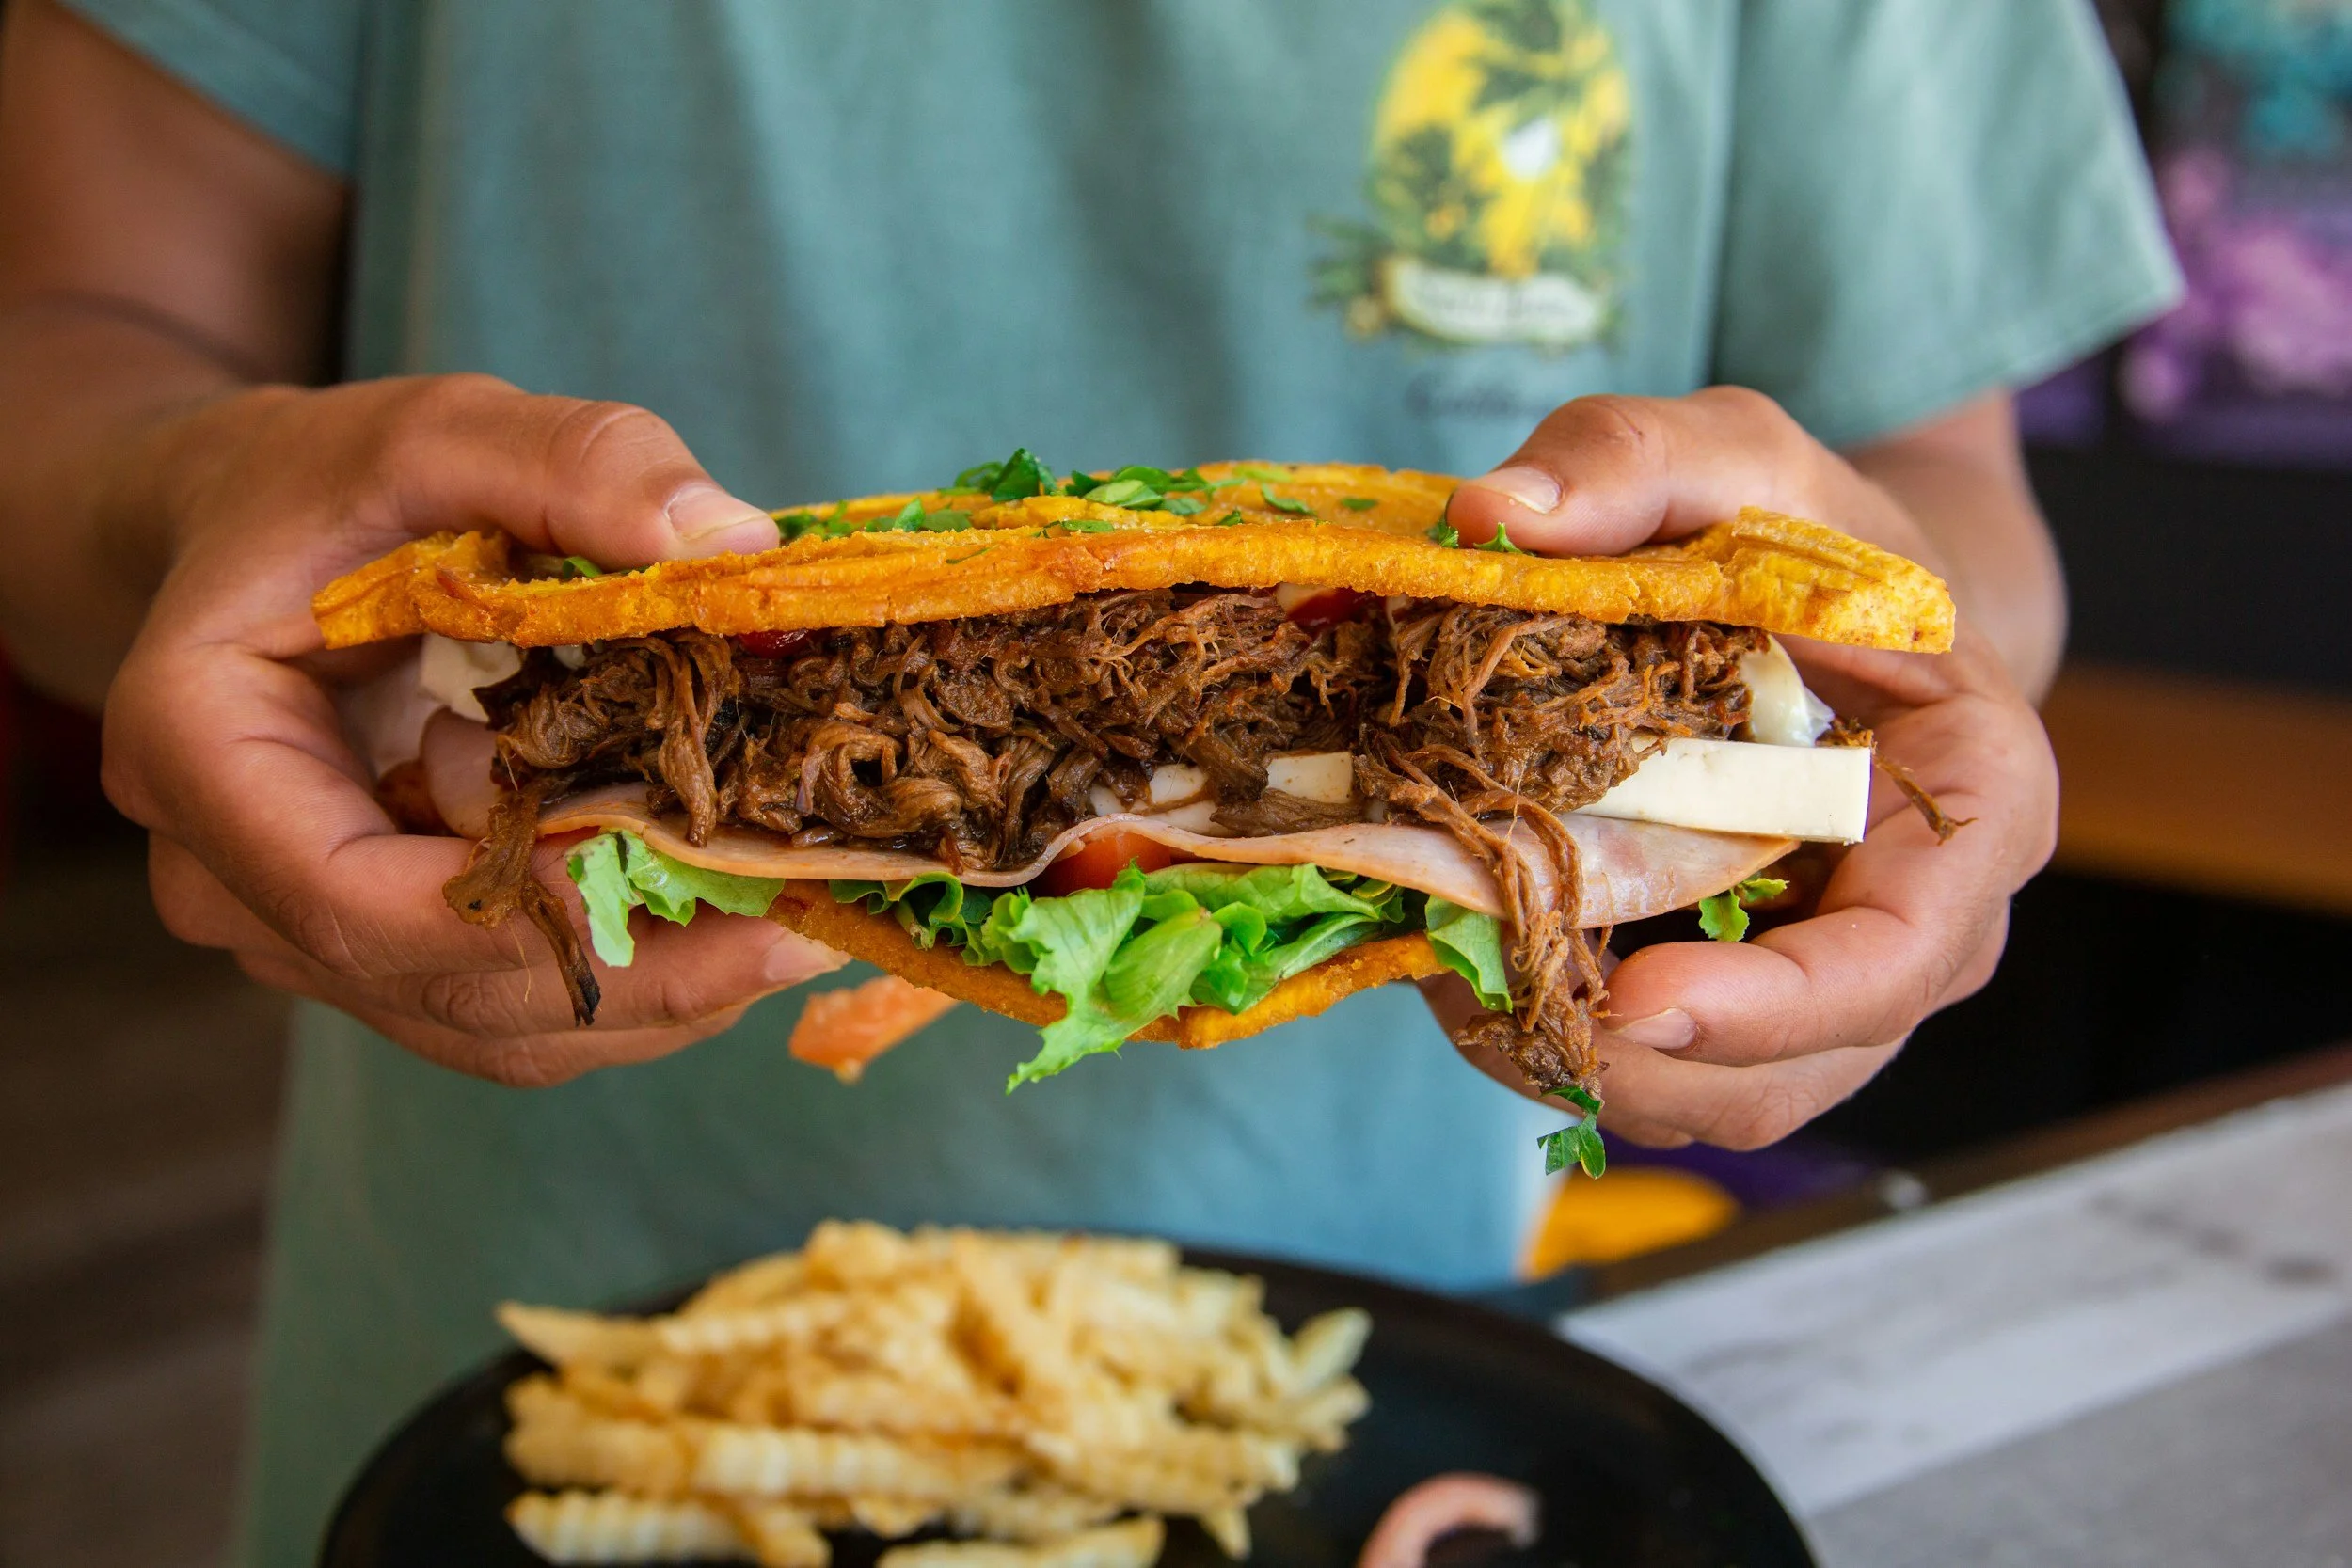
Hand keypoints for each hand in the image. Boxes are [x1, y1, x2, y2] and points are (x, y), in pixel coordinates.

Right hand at [102, 374, 844, 1085]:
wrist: (260, 536)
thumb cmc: (334, 485)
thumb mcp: (443, 430)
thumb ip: (574, 461)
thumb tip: (730, 544)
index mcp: (202, 753)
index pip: (349, 900)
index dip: (522, 909)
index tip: (681, 869)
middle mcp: (231, 881)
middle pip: (444, 987)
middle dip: (634, 968)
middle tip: (802, 922)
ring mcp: (305, 937)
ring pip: (494, 1027)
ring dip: (653, 994)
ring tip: (795, 926)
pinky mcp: (385, 956)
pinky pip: (517, 1010)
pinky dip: (632, 982)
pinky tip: (739, 924)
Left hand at [1423, 387, 2057, 1148]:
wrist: (1819, 602)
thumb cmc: (1803, 532)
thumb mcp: (1734, 453)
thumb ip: (1634, 457)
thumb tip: (1497, 514)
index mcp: (1972, 799)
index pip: (1909, 948)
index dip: (1779, 1003)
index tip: (1638, 1003)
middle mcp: (1924, 921)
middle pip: (1798, 1063)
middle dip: (1636, 1059)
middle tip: (1479, 993)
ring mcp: (1833, 979)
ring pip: (1718, 1097)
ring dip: (1577, 1065)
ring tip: (1453, 978)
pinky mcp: (1746, 998)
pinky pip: (1660, 1073)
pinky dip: (1557, 1046)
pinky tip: (1467, 971)